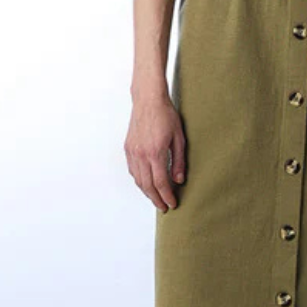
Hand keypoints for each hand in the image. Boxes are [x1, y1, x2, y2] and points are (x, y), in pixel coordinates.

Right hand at [124, 92, 186, 211]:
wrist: (148, 100)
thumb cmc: (166, 115)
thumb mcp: (179, 138)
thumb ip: (179, 161)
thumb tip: (179, 180)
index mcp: (155, 152)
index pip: (161, 182)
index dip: (167, 196)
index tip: (172, 204)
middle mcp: (141, 154)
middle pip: (147, 185)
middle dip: (156, 199)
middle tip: (164, 207)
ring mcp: (132, 151)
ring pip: (138, 179)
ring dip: (147, 192)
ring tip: (156, 198)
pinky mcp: (128, 148)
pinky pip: (132, 170)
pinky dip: (139, 180)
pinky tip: (146, 183)